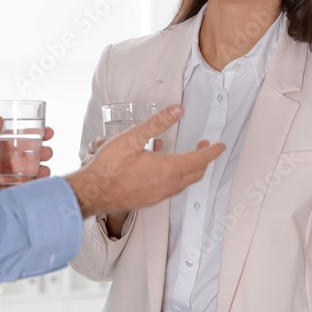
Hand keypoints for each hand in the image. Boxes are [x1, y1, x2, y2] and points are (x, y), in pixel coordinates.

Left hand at [0, 118, 54, 190]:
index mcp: (5, 146)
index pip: (26, 136)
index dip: (40, 133)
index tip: (48, 132)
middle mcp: (12, 159)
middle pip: (36, 153)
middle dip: (45, 151)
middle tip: (44, 152)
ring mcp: (15, 175)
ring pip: (37, 169)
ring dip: (44, 168)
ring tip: (41, 169)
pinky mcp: (14, 189)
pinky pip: (31, 186)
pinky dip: (38, 183)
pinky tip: (38, 180)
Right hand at [65, 105, 223, 217]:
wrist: (92, 192)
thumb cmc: (109, 166)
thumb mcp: (132, 138)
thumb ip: (157, 123)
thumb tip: (177, 110)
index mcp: (166, 169)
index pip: (198, 160)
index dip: (211, 152)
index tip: (220, 146)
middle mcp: (166, 185)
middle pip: (194, 174)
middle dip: (203, 160)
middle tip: (204, 147)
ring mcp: (157, 196)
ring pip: (183, 184)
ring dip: (190, 170)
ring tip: (187, 157)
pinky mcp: (148, 201)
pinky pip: (171, 190)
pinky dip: (177, 179)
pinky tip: (165, 171)